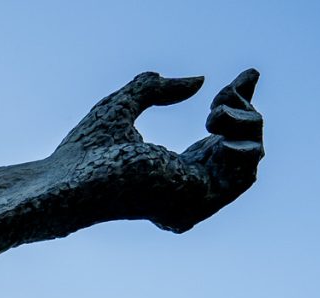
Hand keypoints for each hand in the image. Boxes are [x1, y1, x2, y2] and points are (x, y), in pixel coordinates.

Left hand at [54, 69, 263, 231]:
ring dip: (244, 123)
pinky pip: (244, 175)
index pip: (224, 139)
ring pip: (251, 158)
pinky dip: (242, 141)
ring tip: (212, 113)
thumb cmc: (83, 152)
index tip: (249, 75)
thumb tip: (198, 81)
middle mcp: (190, 188)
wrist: (68, 180)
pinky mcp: (197, 200)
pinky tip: (215, 124)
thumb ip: (157, 88)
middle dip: (243, 110)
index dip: (241, 103)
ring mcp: (195, 198)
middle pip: (244, 146)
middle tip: (214, 101)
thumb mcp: (125, 104)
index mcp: (176, 171)